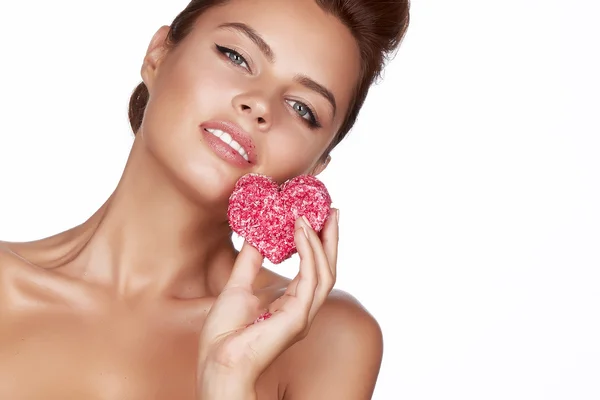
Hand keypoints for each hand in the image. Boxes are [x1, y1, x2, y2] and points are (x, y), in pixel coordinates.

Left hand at [197, 208, 338, 395]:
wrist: (217, 359)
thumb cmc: (225, 332)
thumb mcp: (237, 285)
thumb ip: (249, 261)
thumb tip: (255, 234)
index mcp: (292, 304)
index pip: (313, 270)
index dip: (318, 244)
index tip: (316, 218)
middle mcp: (303, 309)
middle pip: (327, 269)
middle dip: (330, 239)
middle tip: (331, 211)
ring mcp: (303, 314)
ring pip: (324, 272)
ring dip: (319, 241)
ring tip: (310, 216)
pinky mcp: (298, 316)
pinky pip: (310, 278)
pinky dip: (308, 252)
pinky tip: (300, 232)